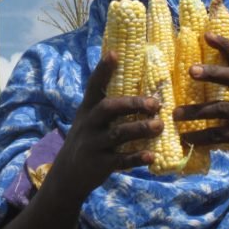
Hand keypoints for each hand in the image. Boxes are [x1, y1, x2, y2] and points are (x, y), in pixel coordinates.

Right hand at [52, 51, 163, 202]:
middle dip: (132, 104)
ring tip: (159, 126)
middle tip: (155, 103)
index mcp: (88, 109)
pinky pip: (120, 160)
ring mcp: (93, 144)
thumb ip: (108, 107)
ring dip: (140, 129)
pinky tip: (151, 156)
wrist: (68, 175)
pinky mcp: (99, 164)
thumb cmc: (88, 139)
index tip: (114, 53)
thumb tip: (140, 88)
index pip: (94, 85)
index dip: (103, 69)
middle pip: (108, 108)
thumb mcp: (90, 120)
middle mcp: (88, 124)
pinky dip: (136, 158)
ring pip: (117, 134)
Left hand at [173, 33, 228, 171]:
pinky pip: (220, 134)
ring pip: (221, 109)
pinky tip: (186, 138)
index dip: (225, 45)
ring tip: (175, 114)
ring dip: (196, 111)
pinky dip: (201, 136)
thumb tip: (194, 72)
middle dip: (213, 72)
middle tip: (190, 70)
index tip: (206, 34)